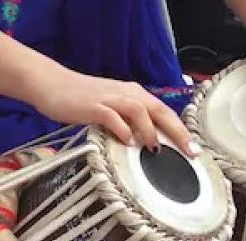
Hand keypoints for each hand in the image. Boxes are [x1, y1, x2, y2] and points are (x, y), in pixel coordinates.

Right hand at [27, 69, 199, 157]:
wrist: (52, 84)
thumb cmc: (82, 100)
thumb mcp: (111, 109)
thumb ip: (129, 122)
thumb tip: (147, 144)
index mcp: (133, 94)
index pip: (164, 111)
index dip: (181, 129)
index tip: (194, 149)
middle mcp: (126, 93)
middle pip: (159, 109)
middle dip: (177, 131)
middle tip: (189, 151)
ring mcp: (109, 98)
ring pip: (139, 110)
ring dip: (150, 130)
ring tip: (155, 149)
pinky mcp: (92, 106)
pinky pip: (112, 116)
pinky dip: (122, 129)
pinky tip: (127, 141)